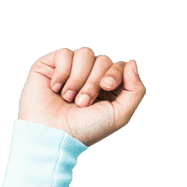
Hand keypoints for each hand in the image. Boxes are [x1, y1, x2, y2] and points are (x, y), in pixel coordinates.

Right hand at [17, 47, 144, 146]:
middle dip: (94, 81)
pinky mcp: (52, 65)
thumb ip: (135, 90)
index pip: (120, 66)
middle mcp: (91, 76)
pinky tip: (56, 89)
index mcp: (109, 89)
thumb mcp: (120, 114)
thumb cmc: (87, 128)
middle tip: (83, 102)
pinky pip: (64, 53)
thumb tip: (132, 61)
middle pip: (103, 60)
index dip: (115, 72)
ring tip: (69, 98)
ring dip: (79, 78)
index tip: (106, 86)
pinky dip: (62, 72)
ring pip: (85, 53)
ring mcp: (72, 69)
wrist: (53, 132)